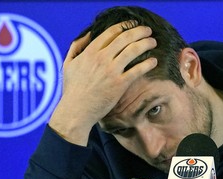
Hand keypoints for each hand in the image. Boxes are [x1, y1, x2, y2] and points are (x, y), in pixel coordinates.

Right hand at [49, 21, 156, 145]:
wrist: (77, 110)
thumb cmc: (72, 89)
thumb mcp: (68, 64)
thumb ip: (76, 46)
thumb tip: (88, 34)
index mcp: (90, 52)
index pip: (111, 33)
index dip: (124, 26)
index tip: (132, 25)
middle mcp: (101, 58)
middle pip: (125, 38)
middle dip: (139, 31)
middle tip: (148, 31)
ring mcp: (111, 71)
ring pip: (133, 50)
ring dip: (146, 43)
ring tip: (153, 42)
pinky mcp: (119, 84)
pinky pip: (137, 70)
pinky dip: (148, 64)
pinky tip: (154, 61)